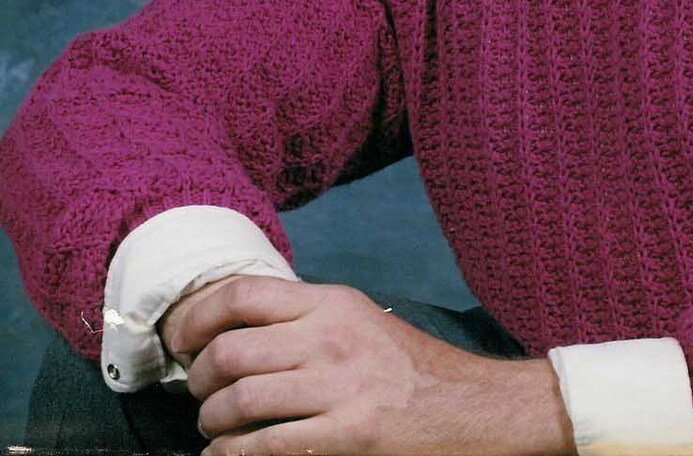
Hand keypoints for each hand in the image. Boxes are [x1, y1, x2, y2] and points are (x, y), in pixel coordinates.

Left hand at [167, 274, 574, 455]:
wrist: (470, 408)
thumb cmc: (410, 369)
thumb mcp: (361, 321)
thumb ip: (308, 319)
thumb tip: (237, 328)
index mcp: (333, 303)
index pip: (243, 294)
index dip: (197, 317)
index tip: (179, 339)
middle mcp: (331, 338)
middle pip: (229, 351)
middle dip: (198, 378)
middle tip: (198, 392)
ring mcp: (339, 388)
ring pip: (238, 401)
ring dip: (211, 422)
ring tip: (214, 429)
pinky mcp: (347, 435)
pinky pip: (263, 448)